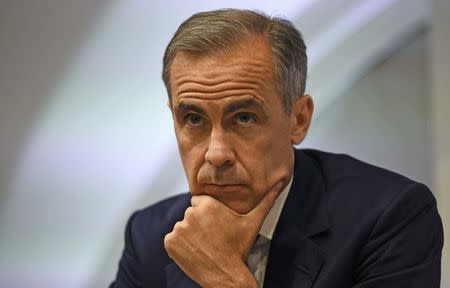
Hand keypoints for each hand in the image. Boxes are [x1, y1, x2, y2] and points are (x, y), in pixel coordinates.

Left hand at [164, 184, 280, 287]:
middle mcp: (190, 213)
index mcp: (207, 204)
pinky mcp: (170, 243)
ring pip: (182, 228)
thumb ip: (265, 201)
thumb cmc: (239, 247)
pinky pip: (172, 240)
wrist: (226, 275)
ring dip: (189, 236)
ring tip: (204, 246)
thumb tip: (281, 183)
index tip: (217, 227)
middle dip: (198, 225)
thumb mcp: (253, 222)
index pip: (200, 203)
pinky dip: (179, 246)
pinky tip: (193, 252)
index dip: (208, 215)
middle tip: (211, 239)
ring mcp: (179, 229)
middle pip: (191, 215)